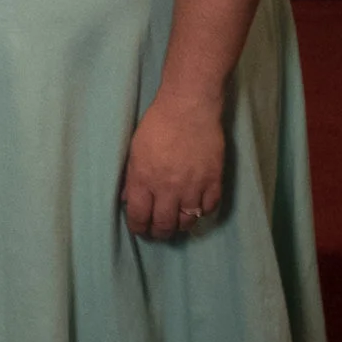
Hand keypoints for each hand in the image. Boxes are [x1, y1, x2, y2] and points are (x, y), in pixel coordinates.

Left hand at [119, 90, 224, 239]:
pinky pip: (209, 209)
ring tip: (176, 224)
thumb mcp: (134, 151)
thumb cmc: (157, 125)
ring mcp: (193, 187)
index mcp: (143, 180)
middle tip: (157, 233)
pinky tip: (196, 209)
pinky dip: (202, 212)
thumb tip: (126, 199)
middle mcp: (167, 189)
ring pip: (188, 222)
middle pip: (164, 225)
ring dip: (180, 226)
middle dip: (158, 233)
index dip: (138, 228)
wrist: (189, 108)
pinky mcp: (214, 181)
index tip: (139, 230)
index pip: (139, 216)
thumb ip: (131, 178)